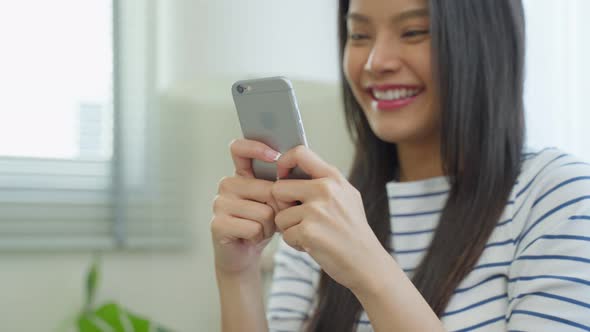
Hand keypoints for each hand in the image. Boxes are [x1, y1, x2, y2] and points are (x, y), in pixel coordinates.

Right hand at [210, 139, 281, 275]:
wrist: (245, 254)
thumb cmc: (262, 224)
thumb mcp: (275, 202)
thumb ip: (280, 185)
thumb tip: (290, 177)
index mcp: (240, 175)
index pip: (239, 149)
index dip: (256, 147)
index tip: (275, 157)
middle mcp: (227, 185)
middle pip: (267, 190)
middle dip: (278, 208)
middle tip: (270, 219)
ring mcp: (219, 203)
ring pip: (263, 211)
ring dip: (269, 226)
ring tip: (260, 229)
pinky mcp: (217, 223)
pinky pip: (253, 227)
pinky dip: (259, 236)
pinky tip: (251, 238)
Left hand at [272, 146, 389, 291]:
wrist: (367, 263)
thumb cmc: (352, 232)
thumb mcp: (346, 197)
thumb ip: (322, 182)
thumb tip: (290, 171)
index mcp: (334, 178)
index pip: (300, 152)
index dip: (283, 163)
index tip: (282, 177)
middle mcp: (325, 190)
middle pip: (278, 188)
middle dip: (282, 206)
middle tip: (298, 218)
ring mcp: (317, 211)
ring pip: (280, 215)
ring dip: (289, 229)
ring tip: (311, 235)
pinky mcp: (309, 232)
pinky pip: (285, 234)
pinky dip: (295, 243)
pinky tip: (312, 246)